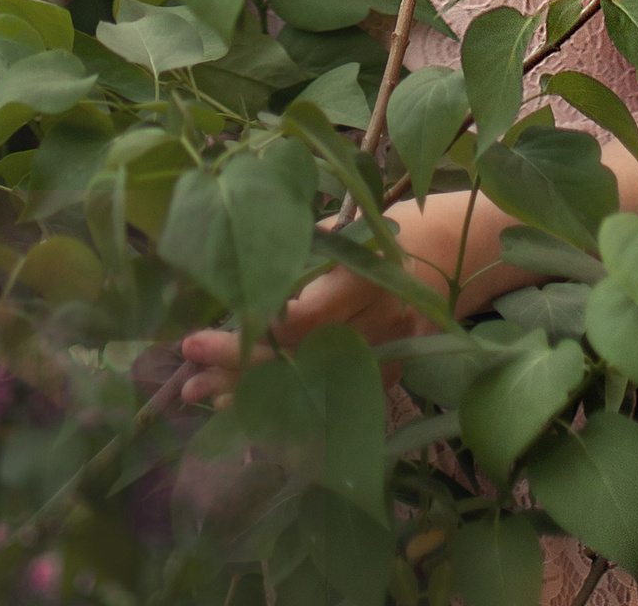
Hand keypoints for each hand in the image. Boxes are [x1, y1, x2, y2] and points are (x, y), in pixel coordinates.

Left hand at [175, 196, 459, 407]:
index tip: (198, 339)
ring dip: (253, 394)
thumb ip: (301, 249)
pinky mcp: (388, 378)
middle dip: (240, 367)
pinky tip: (243, 409)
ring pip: (311, 385)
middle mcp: (378, 324)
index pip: (301, 321)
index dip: (251, 336)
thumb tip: (234, 260)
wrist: (449, 252)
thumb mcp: (346, 228)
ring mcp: (387, 356)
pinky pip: (329, 398)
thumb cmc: (383, 229)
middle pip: (301, 358)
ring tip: (200, 395)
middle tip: (187, 370)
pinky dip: (286, 404)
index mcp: (365, 278)